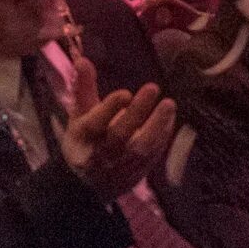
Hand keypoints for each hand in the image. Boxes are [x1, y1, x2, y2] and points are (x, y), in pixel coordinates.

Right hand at [58, 57, 176, 202]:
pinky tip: (169, 119)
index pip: (94, 124)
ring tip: (169, 104)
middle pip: (119, 135)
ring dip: (156, 126)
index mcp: (82, 138)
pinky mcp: (135, 175)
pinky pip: (151, 157)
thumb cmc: (84, 142)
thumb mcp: (79, 117)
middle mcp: (100, 154)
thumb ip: (84, 88)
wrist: (86, 187)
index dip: (109, 108)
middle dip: (137, 112)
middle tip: (153, 87)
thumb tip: (83, 59)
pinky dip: (161, 138)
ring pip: (140, 149)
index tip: (126, 92)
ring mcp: (119, 167)